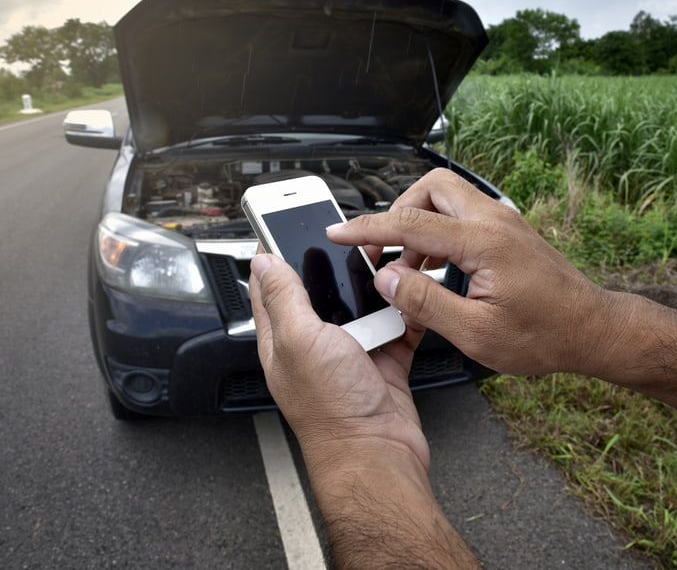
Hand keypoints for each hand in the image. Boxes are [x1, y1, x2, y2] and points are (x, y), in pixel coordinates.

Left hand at [248, 253, 429, 469]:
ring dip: (378, 282)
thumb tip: (263, 261)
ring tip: (391, 258)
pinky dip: (408, 308)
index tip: (289, 222)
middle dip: (338, 262)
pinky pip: (398, 324)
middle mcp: (315, 343)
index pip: (271, 285)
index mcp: (283, 338)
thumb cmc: (332, 409)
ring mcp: (352, 351)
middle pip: (323, 288)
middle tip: (355, 236)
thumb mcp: (299, 341)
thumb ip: (283, 298)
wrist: (378, 453)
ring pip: (364, 302)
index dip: (277, 252)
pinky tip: (414, 293)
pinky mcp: (384, 359)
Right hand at [327, 168, 637, 377]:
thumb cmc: (544, 336)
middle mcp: (494, 221)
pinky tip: (436, 269)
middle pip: (431, 187)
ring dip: (420, 223)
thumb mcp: (476, 332)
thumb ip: (425, 302)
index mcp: (484, 242)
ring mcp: (504, 222)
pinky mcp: (508, 231)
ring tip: (410, 268)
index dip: (367, 229)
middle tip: (384, 249)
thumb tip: (386, 278)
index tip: (338, 233)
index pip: (411, 222)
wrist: (592, 330)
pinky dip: (439, 231)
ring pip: (447, 197)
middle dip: (399, 211)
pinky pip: (462, 214)